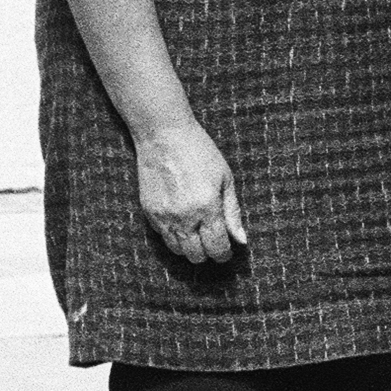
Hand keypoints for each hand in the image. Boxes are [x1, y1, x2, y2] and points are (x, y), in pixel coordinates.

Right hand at [135, 122, 247, 262]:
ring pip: (177, 250)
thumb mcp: (225, 179)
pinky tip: (183, 223)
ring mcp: (163, 216)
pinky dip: (175, 236)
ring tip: (199, 234)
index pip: (216, 247)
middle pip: (196, 255)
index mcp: (207, 208)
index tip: (228, 250)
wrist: (163, 136)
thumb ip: (233, 212)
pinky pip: (163, 237)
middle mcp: (183, 217)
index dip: (224, 254)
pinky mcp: (149, 212)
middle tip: (214, 243)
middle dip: (208, 253)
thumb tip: (241, 241)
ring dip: (190, 248)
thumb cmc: (200, 152)